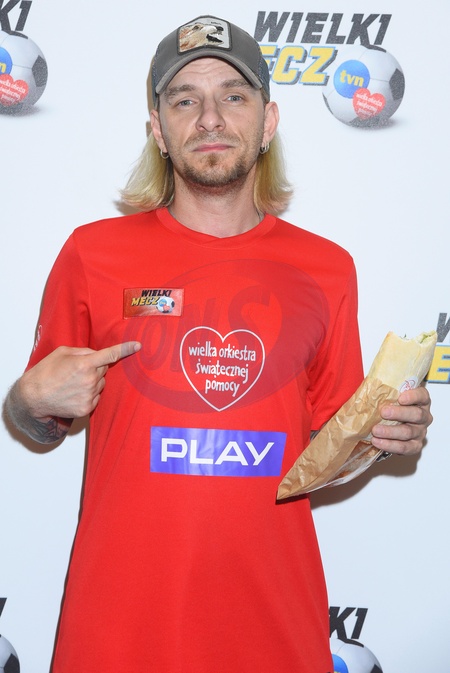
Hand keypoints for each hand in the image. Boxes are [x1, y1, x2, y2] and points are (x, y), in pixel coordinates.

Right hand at [19, 342, 140, 419]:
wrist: (33, 397)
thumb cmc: (45, 372)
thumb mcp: (62, 353)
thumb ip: (83, 351)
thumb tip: (97, 355)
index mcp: (84, 363)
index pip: (110, 354)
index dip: (126, 349)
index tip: (137, 346)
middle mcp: (89, 380)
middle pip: (104, 370)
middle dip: (95, 368)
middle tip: (76, 370)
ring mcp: (89, 395)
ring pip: (101, 384)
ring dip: (92, 381)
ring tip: (72, 383)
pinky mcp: (86, 408)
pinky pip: (96, 397)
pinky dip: (89, 394)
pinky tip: (74, 393)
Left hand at [371, 386, 431, 455]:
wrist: (393, 425)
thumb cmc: (391, 407)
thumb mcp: (390, 397)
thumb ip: (384, 393)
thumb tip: (368, 391)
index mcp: (421, 401)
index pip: (422, 395)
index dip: (413, 396)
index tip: (401, 398)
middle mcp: (424, 416)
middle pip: (416, 415)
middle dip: (399, 413)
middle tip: (383, 412)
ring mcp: (420, 432)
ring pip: (408, 432)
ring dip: (390, 432)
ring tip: (376, 430)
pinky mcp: (415, 446)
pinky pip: (405, 447)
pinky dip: (390, 445)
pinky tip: (378, 442)